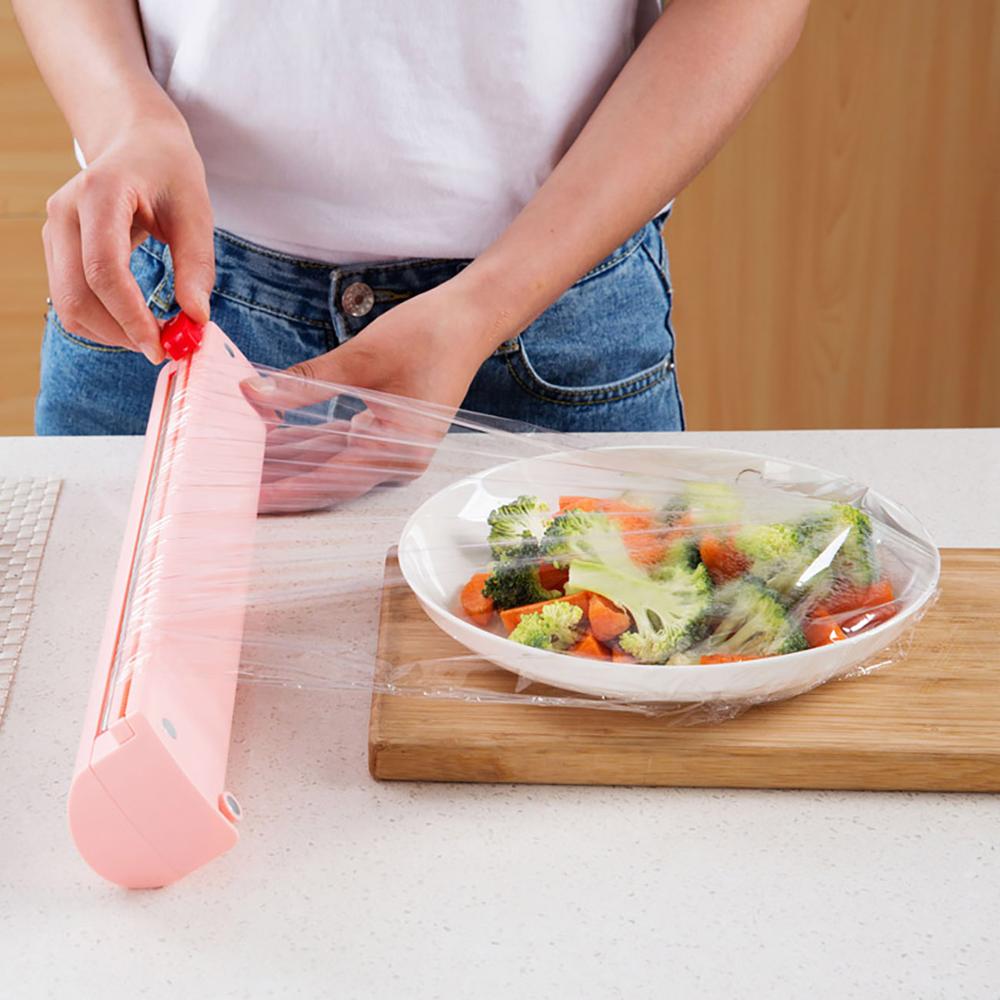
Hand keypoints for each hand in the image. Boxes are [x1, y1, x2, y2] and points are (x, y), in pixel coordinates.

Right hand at [42, 110, 213, 363]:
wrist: (136, 141)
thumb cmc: (169, 172)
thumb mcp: (196, 212)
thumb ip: (196, 266)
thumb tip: (196, 319)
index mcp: (100, 193)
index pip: (104, 269)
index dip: (130, 316)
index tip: (162, 346)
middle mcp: (65, 212)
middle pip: (77, 294)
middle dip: (120, 332)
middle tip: (164, 348)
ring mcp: (54, 230)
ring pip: (67, 303)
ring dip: (110, 332)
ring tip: (154, 335)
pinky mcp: (55, 247)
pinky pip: (69, 298)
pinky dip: (101, 321)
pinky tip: (135, 322)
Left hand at [243, 276, 511, 511]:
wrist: (469, 318)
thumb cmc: (429, 336)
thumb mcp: (361, 358)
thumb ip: (305, 382)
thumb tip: (253, 393)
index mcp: (397, 451)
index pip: (330, 479)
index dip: (287, 489)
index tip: (250, 498)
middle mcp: (396, 459)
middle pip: (326, 478)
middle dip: (280, 479)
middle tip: (233, 483)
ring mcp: (391, 447)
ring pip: (328, 462)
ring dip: (288, 460)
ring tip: (240, 461)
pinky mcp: (384, 431)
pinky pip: (337, 444)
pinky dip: (305, 441)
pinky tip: (269, 438)